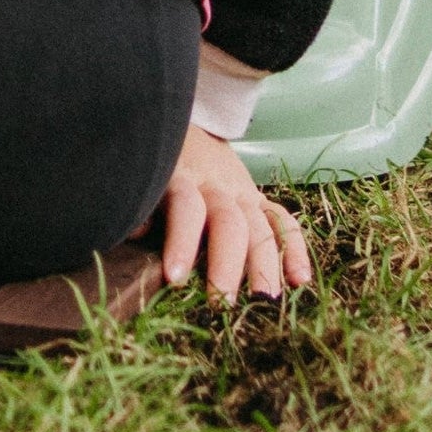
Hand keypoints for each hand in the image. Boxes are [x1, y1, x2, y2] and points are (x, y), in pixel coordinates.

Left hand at [156, 121, 312, 303]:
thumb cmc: (159, 166)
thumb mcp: (144, 177)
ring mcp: (243, 192)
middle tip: (223, 303)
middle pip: (229, 222)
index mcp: (183, 179)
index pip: (186, 209)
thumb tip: (132, 230)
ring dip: (266, 264)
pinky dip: (295, 249)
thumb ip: (139, 205)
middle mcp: (217, 185)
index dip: (181, 243)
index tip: (175, 280)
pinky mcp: (260, 200)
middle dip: (227, 264)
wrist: (188, 129)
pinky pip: (283, 221)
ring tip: (266, 299)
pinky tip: (299, 280)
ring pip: (260, 225)